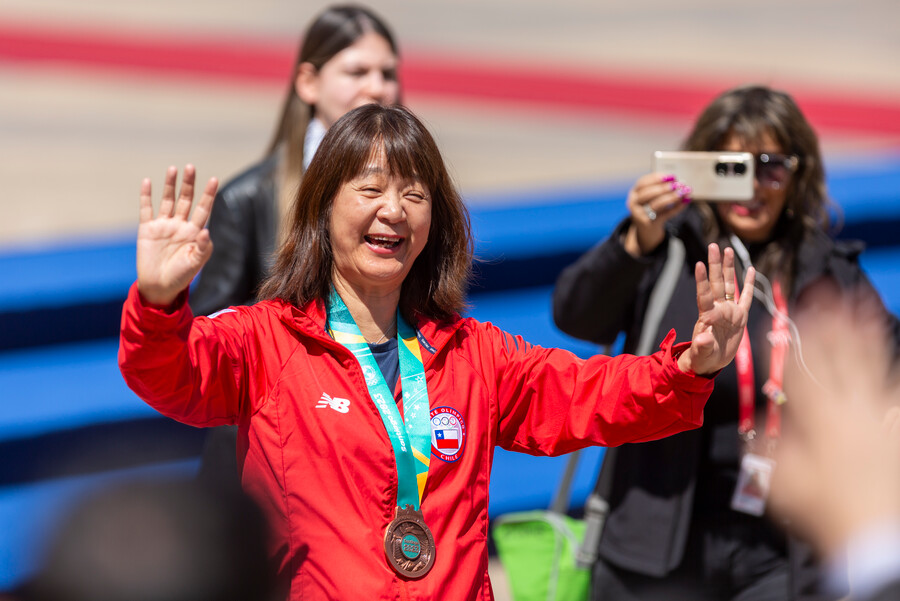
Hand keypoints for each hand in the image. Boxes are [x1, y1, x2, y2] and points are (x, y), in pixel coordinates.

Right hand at [136, 165, 217, 305]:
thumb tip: (206, 231)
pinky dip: (147, 196)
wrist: (159, 286)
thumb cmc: (181, 276)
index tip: (214, 179)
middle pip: (186, 200)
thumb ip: (203, 248)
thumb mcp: (195, 263)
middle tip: (191, 167)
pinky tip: (148, 182)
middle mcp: (180, 225)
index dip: (208, 195)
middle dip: (189, 184)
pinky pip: (147, 209)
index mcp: (195, 232)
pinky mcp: (147, 229)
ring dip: (170, 185)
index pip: (203, 209)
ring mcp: (164, 226)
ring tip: (173, 169)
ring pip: (168, 200)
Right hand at [622, 173, 691, 256]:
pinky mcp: (648, 224)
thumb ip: (664, 188)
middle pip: (647, 194)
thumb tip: (682, 184)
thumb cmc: (651, 207)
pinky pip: (664, 215)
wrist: (646, 229)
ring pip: (655, 205)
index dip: (656, 178)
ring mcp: (639, 214)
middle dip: (663, 188)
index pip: (643, 183)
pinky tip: (685, 202)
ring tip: (682, 193)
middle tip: (677, 185)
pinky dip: (676, 208)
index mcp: (634, 193)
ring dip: (670, 198)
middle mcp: (633, 203)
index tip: (671, 176)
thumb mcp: (653, 197)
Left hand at [677, 243, 754, 375]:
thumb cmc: (703, 358)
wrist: (712, 362)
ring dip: (729, 268)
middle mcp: (718, 309)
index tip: (699, 265)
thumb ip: (702, 345)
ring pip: (730, 285)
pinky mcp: (740, 317)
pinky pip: (746, 297)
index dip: (701, 280)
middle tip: (712, 245)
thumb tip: (703, 338)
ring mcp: (729, 311)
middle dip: (715, 265)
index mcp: (707, 316)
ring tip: (727, 250)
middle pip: (716, 283)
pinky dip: (749, 284)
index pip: (704, 295)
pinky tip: (749, 269)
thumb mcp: (703, 354)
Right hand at [769, 286, 899, 557]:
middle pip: (842, 355)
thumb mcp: (784, 482)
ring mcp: (879, 416)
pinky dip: (889, 373)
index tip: (793, 314)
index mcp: (818, 418)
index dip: (796, 338)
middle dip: (834, 320)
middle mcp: (851, 408)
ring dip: (866, 332)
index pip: (803, 368)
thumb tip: (760, 433)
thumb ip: (770, 450)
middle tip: (832, 291)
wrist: (876, 532)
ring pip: (873, 365)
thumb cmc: (824, 509)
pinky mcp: (896, 429)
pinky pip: (893, 394)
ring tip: (864, 305)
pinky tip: (890, 361)